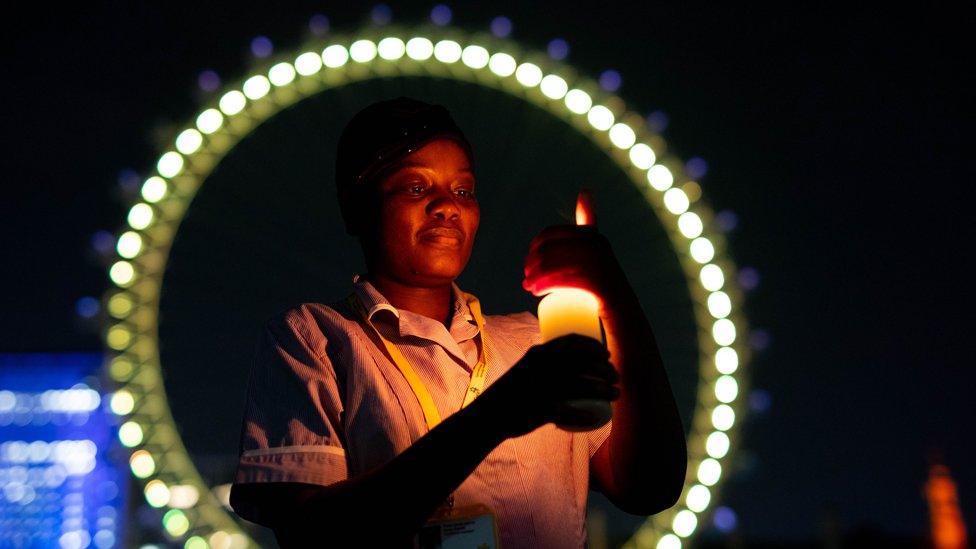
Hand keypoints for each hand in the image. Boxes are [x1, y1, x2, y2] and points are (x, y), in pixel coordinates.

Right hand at [475, 334, 619, 438]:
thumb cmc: (511, 391)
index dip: (594, 346)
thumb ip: (546, 364)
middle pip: (585, 363)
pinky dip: (586, 416)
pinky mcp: (543, 409)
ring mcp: (544, 388)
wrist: (489, 414)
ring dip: (605, 390)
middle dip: (607, 369)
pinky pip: (571, 413)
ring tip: (616, 394)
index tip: (606, 353)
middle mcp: (544, 367)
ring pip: (585, 386)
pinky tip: (596, 418)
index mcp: (539, 353)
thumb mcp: (527, 368)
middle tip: (615, 376)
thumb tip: (568, 365)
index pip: (573, 342)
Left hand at [522, 189, 630, 310]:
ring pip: (553, 265)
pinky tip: (537, 291)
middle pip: (549, 251)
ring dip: (535, 277)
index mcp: (591, 236)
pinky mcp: (597, 282)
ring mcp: (598, 262)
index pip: (550, 234)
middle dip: (532, 265)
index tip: (529, 265)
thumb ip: (590, 220)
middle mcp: (596, 244)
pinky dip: (546, 285)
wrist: (623, 312)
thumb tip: (586, 190)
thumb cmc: (601, 281)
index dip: (534, 248)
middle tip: (526, 282)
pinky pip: (564, 278)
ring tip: (529, 288)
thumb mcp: (595, 246)